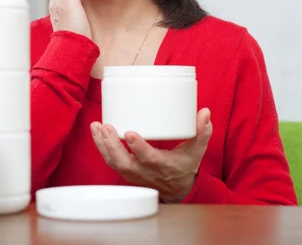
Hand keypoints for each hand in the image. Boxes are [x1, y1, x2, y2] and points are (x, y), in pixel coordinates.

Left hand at [91, 108, 212, 202]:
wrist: (176, 188)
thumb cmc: (185, 165)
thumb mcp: (197, 151)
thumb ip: (202, 132)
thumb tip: (205, 112)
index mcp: (164, 166)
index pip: (149, 159)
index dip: (139, 148)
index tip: (129, 133)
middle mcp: (145, 171)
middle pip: (124, 162)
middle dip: (113, 145)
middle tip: (106, 127)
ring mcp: (134, 173)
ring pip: (114, 162)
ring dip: (103, 144)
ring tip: (96, 126)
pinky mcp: (126, 171)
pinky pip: (110, 161)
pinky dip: (101, 147)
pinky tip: (97, 131)